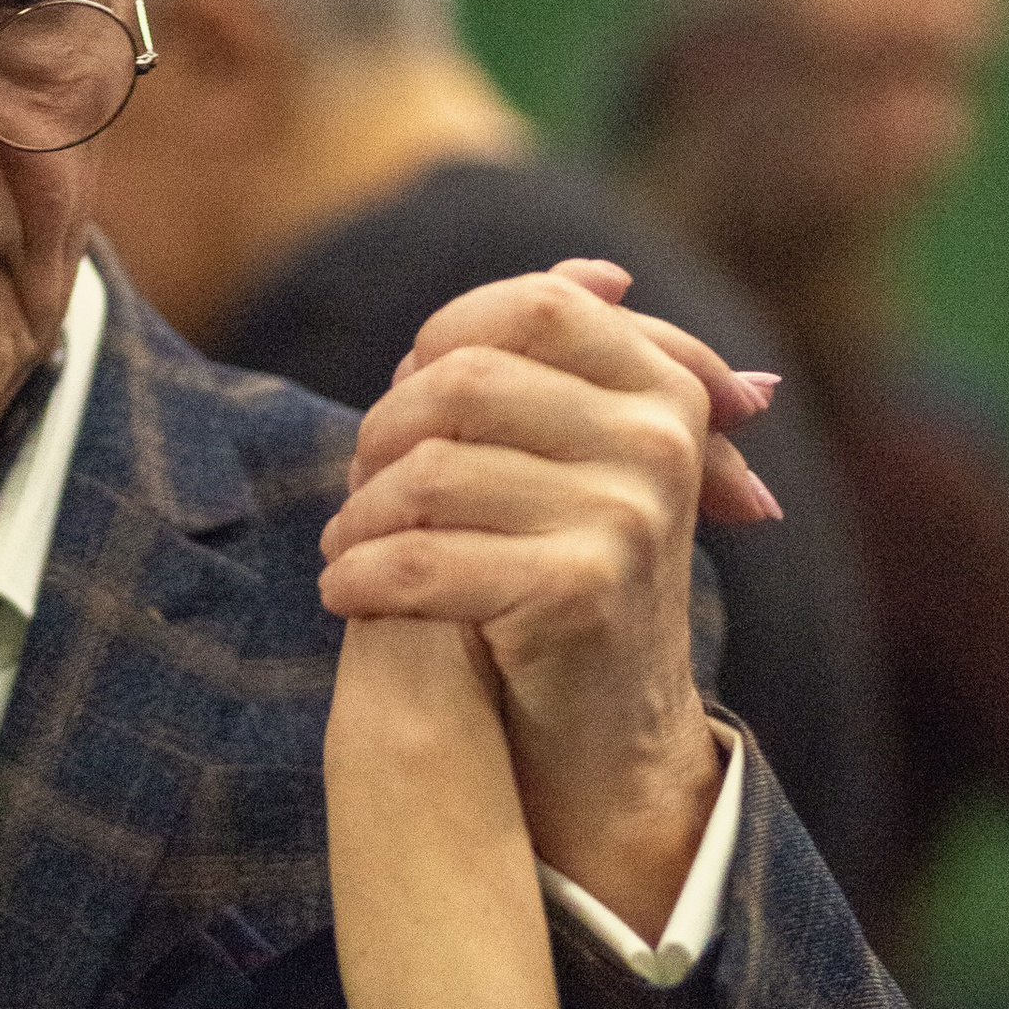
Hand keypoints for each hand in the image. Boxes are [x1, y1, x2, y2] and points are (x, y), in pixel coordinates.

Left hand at [318, 260, 773, 931]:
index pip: (535, 306)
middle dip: (387, 433)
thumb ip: (579, 369)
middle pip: (468, 382)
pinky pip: (427, 560)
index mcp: (667, 391)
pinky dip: (364, 577)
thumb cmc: (573, 583)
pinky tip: (343, 596)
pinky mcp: (585, 589)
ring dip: (361, 516)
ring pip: (433, 473)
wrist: (611, 738)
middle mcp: (661, 441)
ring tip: (341, 549)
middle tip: (356, 488)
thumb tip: (596, 270)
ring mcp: (631, 514)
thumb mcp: (592, 465)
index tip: (403, 402)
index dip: (445, 339)